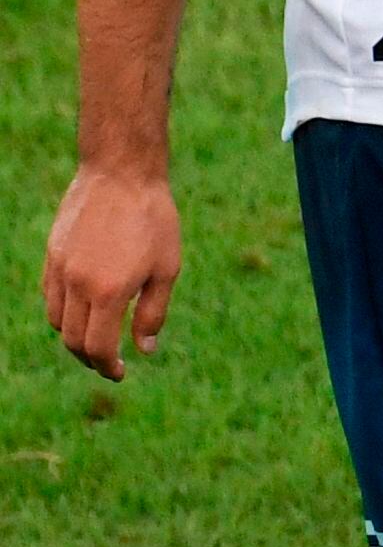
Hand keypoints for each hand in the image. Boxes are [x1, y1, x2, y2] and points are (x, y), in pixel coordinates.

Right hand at [40, 166, 181, 380]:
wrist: (122, 174)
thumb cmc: (154, 220)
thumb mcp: (167, 268)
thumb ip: (153, 312)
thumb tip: (144, 350)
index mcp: (109, 291)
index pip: (97, 346)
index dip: (107, 366)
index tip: (120, 372)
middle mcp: (77, 284)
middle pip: (72, 340)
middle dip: (90, 358)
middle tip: (109, 363)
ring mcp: (60, 269)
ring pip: (57, 320)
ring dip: (74, 337)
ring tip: (97, 339)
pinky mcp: (52, 255)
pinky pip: (50, 296)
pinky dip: (64, 313)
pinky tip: (84, 310)